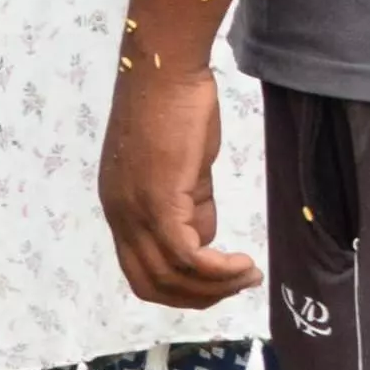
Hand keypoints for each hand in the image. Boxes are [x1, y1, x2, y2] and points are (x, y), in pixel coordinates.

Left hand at [100, 66, 260, 307]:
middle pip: (152, 284)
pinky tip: (243, 263)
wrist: (164, 72)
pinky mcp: (158, 199)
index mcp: (121, 209)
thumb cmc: (176, 111)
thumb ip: (190, 208)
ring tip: (249, 275)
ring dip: (216, 286)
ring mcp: (134, 209)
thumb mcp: (183, 172)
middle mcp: (119, 215)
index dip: (180, 289)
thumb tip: (204, 241)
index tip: (218, 284)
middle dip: (199, 297)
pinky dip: (217, 269)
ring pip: (171, 275)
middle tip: (238, 286)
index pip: (140, 272)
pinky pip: (186, 254)